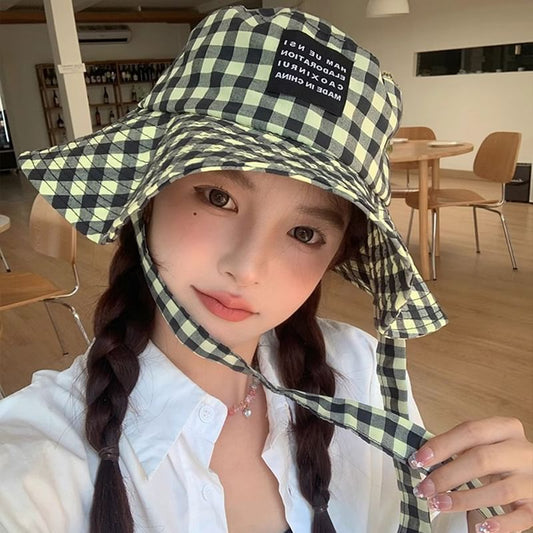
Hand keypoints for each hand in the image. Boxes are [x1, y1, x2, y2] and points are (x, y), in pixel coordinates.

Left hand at [408, 417, 532, 532]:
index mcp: (506, 429)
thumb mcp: (483, 445)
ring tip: (438, 504)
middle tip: (424, 487)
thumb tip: (422, 459)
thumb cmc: (500, 459)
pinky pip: (520, 518)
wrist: (532, 475)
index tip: (418, 460)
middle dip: (447, 475)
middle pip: (482, 459)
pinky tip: (480, 528)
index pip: (470, 431)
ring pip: (499, 490)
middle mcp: (523, 452)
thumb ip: (459, 448)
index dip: (441, 445)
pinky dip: (500, 524)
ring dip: (464, 499)